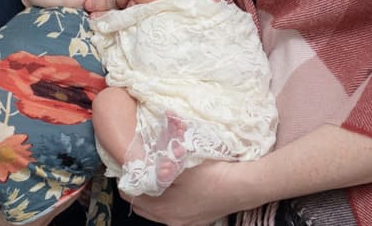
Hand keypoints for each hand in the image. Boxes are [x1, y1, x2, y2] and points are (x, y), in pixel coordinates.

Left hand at [125, 159, 254, 225]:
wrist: (243, 185)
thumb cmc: (212, 174)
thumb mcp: (180, 161)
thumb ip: (157, 160)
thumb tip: (139, 154)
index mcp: (162, 209)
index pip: (131, 195)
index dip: (128, 177)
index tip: (128, 162)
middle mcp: (171, 221)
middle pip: (144, 205)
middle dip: (139, 187)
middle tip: (140, 166)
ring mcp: (186, 222)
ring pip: (160, 208)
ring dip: (156, 193)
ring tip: (159, 173)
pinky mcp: (199, 219)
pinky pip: (176, 210)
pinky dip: (172, 198)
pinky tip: (179, 184)